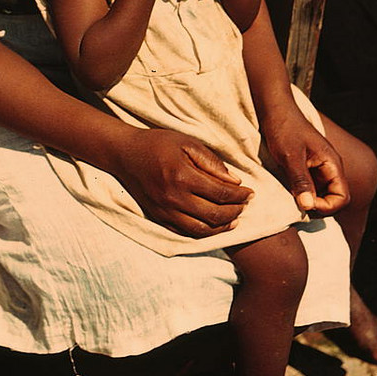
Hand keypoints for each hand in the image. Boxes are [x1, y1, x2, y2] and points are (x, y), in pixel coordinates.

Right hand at [112, 128, 252, 236]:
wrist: (126, 154)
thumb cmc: (158, 143)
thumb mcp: (187, 142)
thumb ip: (212, 162)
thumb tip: (235, 182)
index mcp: (183, 176)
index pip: (221, 193)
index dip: (240, 196)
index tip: (250, 192)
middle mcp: (173, 198)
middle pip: (214, 215)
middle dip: (236, 212)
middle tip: (245, 205)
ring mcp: (165, 211)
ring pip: (201, 230)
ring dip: (222, 227)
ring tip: (234, 219)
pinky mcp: (158, 218)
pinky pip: (185, 233)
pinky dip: (203, 233)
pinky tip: (213, 225)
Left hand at [263, 109, 349, 214]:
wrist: (274, 109)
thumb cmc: (284, 128)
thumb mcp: (291, 156)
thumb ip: (301, 180)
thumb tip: (308, 206)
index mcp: (332, 164)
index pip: (342, 197)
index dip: (328, 207)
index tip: (306, 204)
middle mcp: (329, 169)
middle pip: (333, 199)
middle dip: (318, 207)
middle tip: (296, 204)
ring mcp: (318, 169)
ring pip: (320, 195)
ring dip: (308, 201)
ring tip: (291, 198)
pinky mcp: (306, 169)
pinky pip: (309, 188)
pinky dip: (301, 194)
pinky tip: (287, 192)